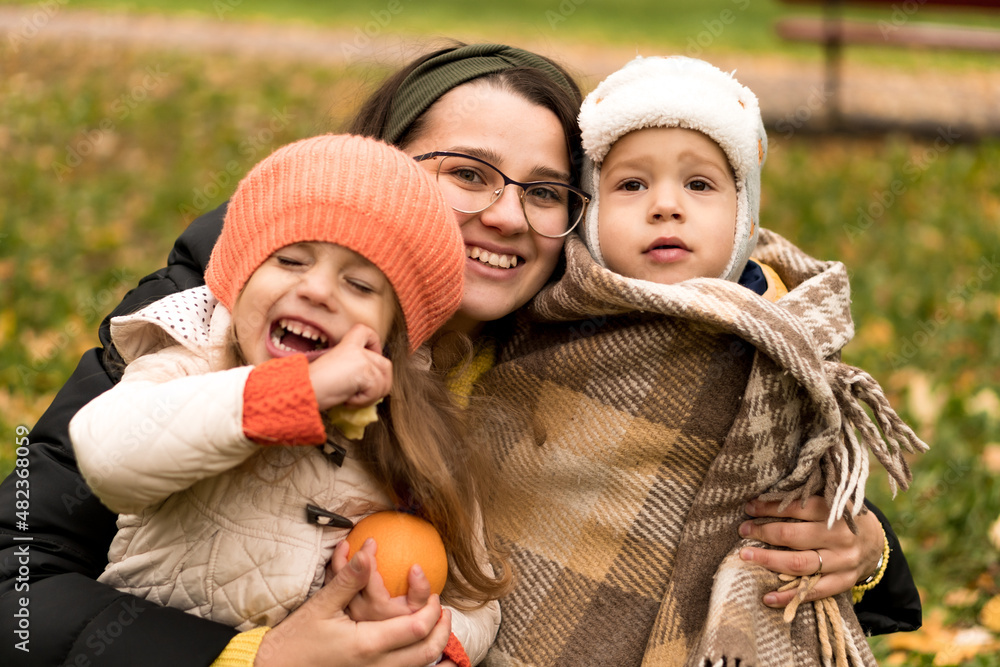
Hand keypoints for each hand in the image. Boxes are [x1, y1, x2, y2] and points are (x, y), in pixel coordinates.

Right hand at [254, 548, 449, 666]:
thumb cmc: (296, 640)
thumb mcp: (322, 605)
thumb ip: (350, 578)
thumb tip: (370, 549)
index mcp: (367, 645)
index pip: (416, 628)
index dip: (432, 609)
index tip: (434, 594)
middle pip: (426, 651)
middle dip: (442, 630)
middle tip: (444, 610)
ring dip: (436, 649)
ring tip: (439, 630)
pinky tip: (436, 664)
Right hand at [309, 324, 391, 409]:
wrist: (303, 390)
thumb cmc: (313, 385)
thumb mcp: (336, 371)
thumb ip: (353, 370)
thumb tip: (369, 386)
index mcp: (347, 345)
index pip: (367, 332)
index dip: (376, 345)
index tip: (369, 359)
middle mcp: (357, 350)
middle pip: (385, 365)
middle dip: (379, 384)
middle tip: (359, 393)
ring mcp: (363, 360)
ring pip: (384, 381)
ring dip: (370, 396)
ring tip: (351, 397)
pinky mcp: (365, 373)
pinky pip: (376, 392)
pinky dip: (363, 402)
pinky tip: (347, 399)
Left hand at [737, 496, 883, 606]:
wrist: (877, 543)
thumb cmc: (843, 518)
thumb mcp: (833, 502)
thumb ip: (806, 500)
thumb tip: (764, 497)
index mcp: (837, 511)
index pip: (798, 507)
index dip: (770, 507)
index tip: (749, 507)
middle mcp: (840, 537)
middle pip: (794, 536)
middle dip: (763, 532)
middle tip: (742, 530)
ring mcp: (843, 562)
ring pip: (800, 564)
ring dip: (769, 560)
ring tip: (746, 556)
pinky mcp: (844, 582)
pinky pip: (814, 592)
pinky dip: (789, 597)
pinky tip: (768, 597)